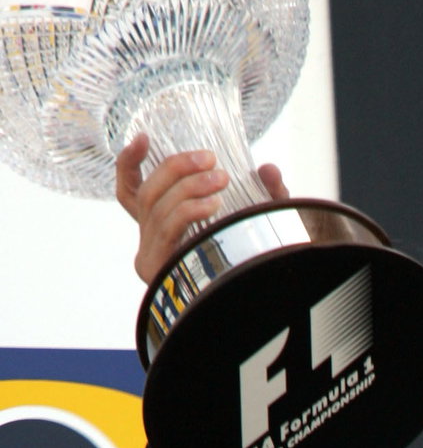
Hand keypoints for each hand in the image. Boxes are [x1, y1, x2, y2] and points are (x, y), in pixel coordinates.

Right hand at [114, 132, 288, 282]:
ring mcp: (150, 257)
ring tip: (220, 180)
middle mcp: (149, 242)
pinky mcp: (158, 269)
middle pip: (147, 193)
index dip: (129, 163)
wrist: (258, 309)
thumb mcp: (260, 226)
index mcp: (160, 229)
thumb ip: (266, 197)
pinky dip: (189, 210)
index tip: (144, 138)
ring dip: (189, 187)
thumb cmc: (252, 266)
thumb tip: (269, 168)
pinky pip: (168, 228)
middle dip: (176, 168)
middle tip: (210, 159)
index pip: (129, 192)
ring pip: (158, 207)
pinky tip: (213, 204)